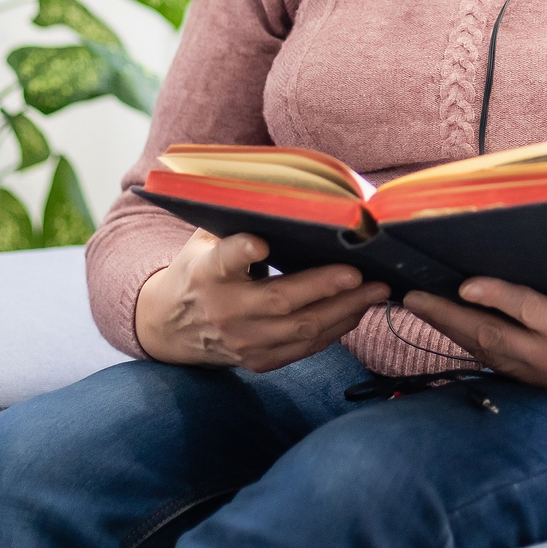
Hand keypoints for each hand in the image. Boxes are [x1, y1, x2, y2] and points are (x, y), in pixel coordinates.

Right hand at [134, 229, 389, 371]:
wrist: (170, 326)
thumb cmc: (199, 270)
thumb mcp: (205, 240)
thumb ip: (237, 219)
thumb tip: (284, 187)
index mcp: (207, 272)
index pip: (224, 260)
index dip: (242, 251)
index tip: (260, 242)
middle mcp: (224, 309)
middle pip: (278, 300)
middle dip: (323, 286)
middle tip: (360, 272)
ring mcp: (241, 340)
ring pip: (300, 330)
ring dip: (343, 310)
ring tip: (376, 291)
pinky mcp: (257, 360)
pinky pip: (303, 349)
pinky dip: (335, 330)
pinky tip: (357, 310)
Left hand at [404, 279, 546, 412]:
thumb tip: (523, 247)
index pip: (530, 310)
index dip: (495, 295)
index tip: (464, 282)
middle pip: (494, 336)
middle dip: (449, 315)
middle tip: (412, 295)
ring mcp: (546, 379)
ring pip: (487, 351)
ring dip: (450, 328)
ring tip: (419, 304)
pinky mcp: (538, 385)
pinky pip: (496, 361)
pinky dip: (469, 340)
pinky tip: (449, 323)